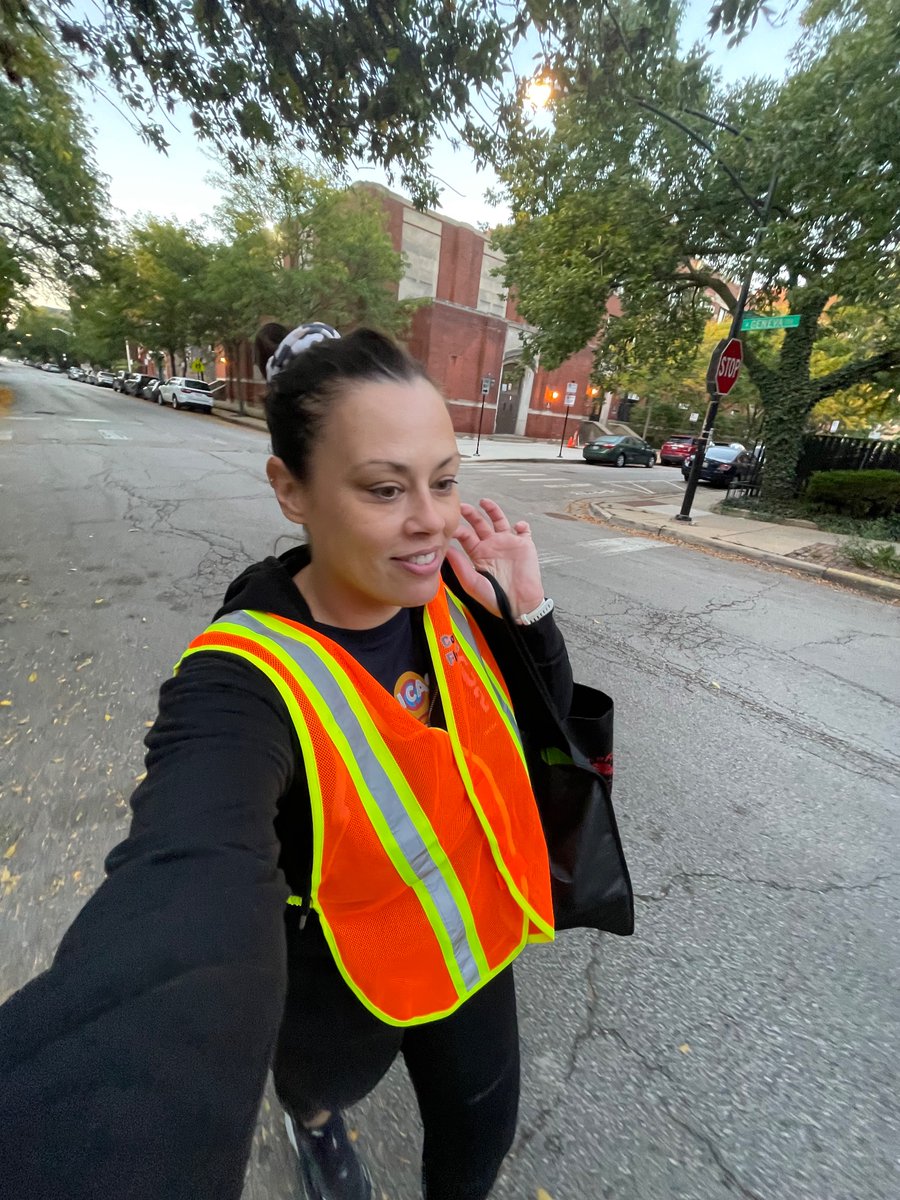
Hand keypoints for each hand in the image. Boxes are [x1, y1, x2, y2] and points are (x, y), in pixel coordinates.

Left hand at [446, 498, 545, 618]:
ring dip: (492, 510)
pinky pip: (524, 530)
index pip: (466, 536)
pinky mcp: (524, 545)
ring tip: (484, 501)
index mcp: (478, 554)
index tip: (450, 525)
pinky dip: (521, 525)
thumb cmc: (494, 598)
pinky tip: (517, 527)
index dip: (458, 529)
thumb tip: (446, 550)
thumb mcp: (473, 583)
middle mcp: (492, 546)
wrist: (519, 605)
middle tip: (462, 506)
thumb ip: (460, 566)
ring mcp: (508, 543)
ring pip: (499, 520)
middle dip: (471, 514)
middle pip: (479, 524)